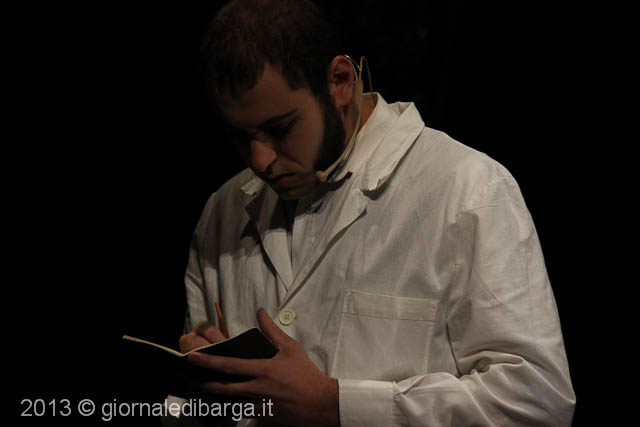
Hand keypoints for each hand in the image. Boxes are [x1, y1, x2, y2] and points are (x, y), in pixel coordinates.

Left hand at [187, 308, 339, 425]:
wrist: (320, 402)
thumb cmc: (306, 373)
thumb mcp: (290, 347)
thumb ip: (271, 330)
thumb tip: (260, 312)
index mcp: (263, 370)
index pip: (230, 365)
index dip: (209, 361)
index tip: (193, 357)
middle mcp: (257, 388)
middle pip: (222, 386)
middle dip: (202, 381)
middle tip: (188, 375)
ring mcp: (259, 404)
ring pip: (228, 402)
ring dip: (212, 395)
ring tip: (199, 388)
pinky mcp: (262, 415)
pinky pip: (241, 411)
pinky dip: (229, 406)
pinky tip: (221, 402)